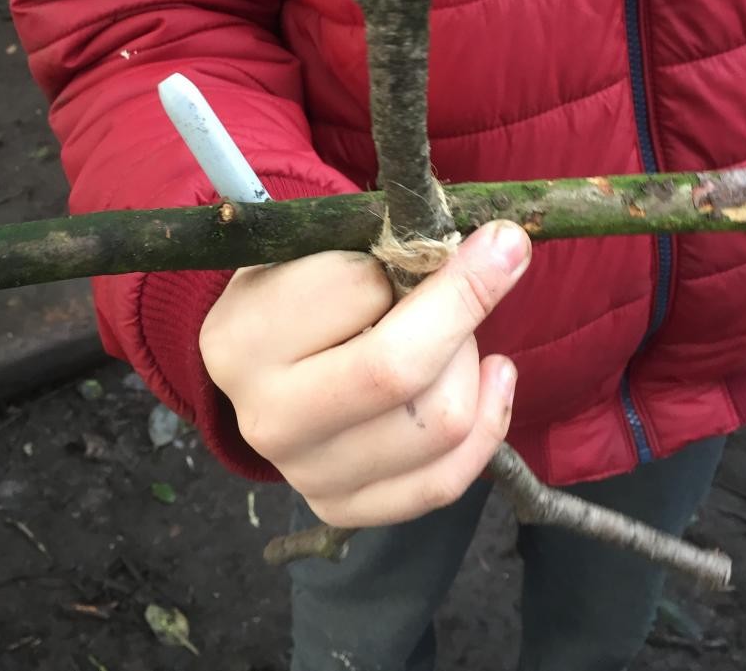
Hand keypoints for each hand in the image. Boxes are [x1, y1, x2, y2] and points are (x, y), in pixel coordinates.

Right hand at [200, 220, 530, 526]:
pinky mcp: (344, 507)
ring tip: (458, 331)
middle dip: (463, 307)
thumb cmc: (296, 284)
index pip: (360, 288)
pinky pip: (445, 482)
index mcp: (242, 336)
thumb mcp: (318, 246)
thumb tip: (503, 247)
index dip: (410, 257)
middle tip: (487, 268)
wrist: (258, 356)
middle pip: (400, 370)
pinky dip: (488, 420)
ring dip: (470, 361)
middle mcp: (268, 417)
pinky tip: (492, 376)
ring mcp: (306, 473)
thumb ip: (392, 245)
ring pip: (440, 424)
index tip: (434, 238)